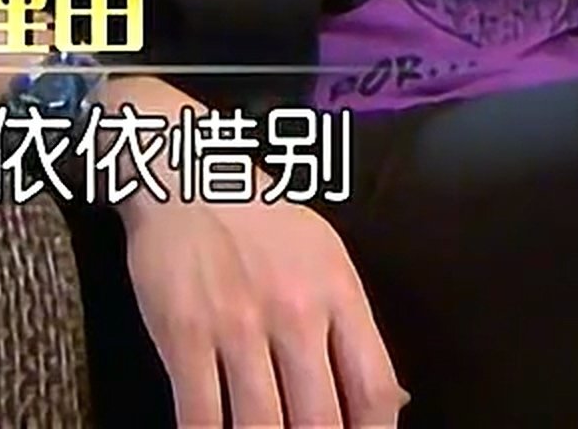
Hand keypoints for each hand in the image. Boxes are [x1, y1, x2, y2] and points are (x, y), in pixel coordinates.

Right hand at [124, 195, 404, 427]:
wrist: (189, 173)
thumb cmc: (264, 221)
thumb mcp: (326, 258)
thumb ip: (352, 329)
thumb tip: (392, 402)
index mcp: (339, 293)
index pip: (374, 388)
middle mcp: (295, 313)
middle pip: (321, 420)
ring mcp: (238, 325)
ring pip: (261, 426)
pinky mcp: (185, 333)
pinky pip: (199, 414)